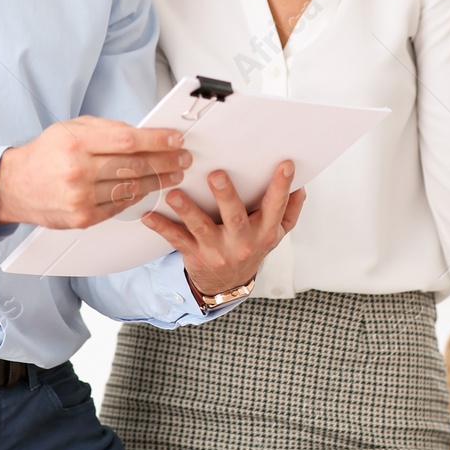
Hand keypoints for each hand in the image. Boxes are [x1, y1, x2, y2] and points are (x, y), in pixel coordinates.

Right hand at [0, 116, 189, 228]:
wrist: (16, 186)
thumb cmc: (46, 154)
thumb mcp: (72, 128)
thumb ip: (107, 129)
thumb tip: (144, 134)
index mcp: (76, 142)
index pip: (128, 140)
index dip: (157, 140)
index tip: (175, 139)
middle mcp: (78, 170)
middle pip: (135, 166)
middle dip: (166, 161)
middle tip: (182, 157)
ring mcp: (80, 197)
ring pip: (131, 188)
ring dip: (159, 180)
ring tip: (174, 173)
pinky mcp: (83, 218)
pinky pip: (120, 206)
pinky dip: (138, 196)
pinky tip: (150, 188)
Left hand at [141, 161, 306, 295]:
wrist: (227, 284)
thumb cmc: (252, 248)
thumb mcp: (274, 232)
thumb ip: (289, 209)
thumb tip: (301, 185)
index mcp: (265, 231)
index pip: (276, 207)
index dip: (282, 187)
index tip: (285, 165)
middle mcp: (242, 241)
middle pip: (235, 217)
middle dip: (226, 196)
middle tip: (217, 175)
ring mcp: (216, 249)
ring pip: (201, 228)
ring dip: (187, 210)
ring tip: (175, 194)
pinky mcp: (194, 254)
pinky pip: (176, 240)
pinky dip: (162, 228)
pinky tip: (148, 216)